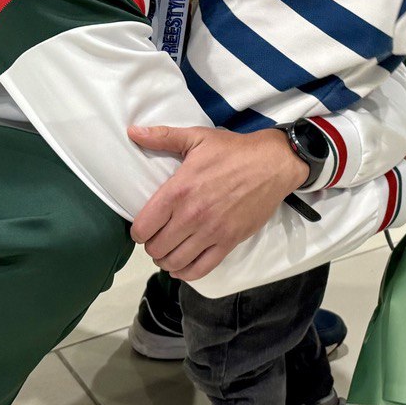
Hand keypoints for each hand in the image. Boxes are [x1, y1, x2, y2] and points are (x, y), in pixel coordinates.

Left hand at [127, 125, 307, 280]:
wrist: (272, 164)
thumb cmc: (233, 151)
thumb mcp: (197, 137)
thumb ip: (163, 137)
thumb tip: (133, 131)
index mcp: (178, 191)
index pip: (143, 226)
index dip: (137, 231)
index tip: (143, 227)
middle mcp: (192, 215)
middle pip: (156, 248)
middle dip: (151, 246)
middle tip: (156, 237)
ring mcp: (211, 232)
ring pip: (175, 261)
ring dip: (165, 260)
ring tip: (167, 251)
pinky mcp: (229, 242)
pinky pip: (201, 269)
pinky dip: (186, 272)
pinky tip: (180, 266)